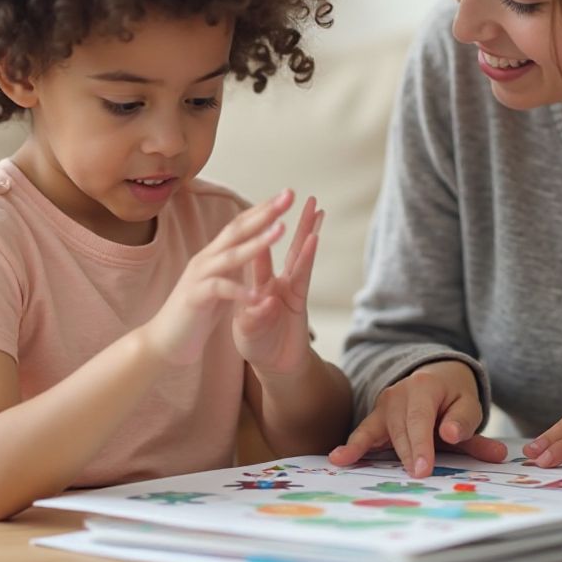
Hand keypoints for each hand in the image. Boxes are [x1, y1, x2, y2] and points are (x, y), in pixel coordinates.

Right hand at [140, 189, 292, 366]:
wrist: (166, 340)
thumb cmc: (197, 311)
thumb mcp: (219, 281)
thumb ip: (232, 262)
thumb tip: (252, 244)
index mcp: (215, 254)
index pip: (240, 223)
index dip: (263, 208)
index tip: (287, 194)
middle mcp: (206, 258)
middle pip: (237, 229)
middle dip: (265, 212)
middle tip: (289, 196)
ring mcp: (199, 276)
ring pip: (231, 255)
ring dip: (257, 242)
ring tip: (281, 231)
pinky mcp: (195, 298)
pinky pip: (219, 290)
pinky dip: (239, 291)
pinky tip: (257, 295)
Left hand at [233, 195, 321, 376]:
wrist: (274, 368)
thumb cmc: (257, 344)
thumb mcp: (246, 328)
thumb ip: (253, 314)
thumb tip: (267, 300)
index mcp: (256, 282)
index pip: (255, 249)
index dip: (258, 227)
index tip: (265, 202)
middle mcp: (275, 281)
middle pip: (282, 244)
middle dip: (289, 219)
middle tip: (296, 193)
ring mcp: (289, 290)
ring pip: (298, 255)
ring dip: (306, 231)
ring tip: (315, 208)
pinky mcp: (299, 303)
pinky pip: (303, 277)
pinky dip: (306, 258)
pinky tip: (313, 239)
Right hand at [327, 360, 506, 477]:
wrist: (437, 377)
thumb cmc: (453, 397)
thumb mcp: (468, 405)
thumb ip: (465, 423)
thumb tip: (452, 434)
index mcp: (424, 386)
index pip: (419, 418)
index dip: (420, 445)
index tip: (423, 469)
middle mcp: (399, 392)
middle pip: (400, 429)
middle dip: (408, 454)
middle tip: (417, 477)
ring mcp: (384, 404)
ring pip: (381, 433)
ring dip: (381, 455)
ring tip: (366, 469)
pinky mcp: (376, 417)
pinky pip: (363, 432)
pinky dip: (352, 446)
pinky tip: (338, 458)